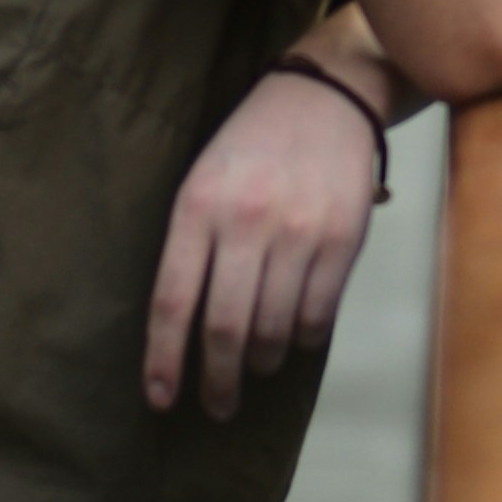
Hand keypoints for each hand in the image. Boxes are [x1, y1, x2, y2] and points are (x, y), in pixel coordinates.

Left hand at [142, 57, 386, 419]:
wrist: (325, 95)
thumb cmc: (251, 145)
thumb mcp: (203, 180)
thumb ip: (192, 247)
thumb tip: (184, 331)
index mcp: (198, 207)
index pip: (173, 301)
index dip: (165, 359)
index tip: (160, 398)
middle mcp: (247, 222)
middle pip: (225, 328)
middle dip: (217, 381)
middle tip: (215, 405)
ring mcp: (298, 233)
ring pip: (273, 330)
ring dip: (261, 361)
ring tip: (256, 363)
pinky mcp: (342, 240)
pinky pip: (318, 315)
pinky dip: (301, 338)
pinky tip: (293, 334)